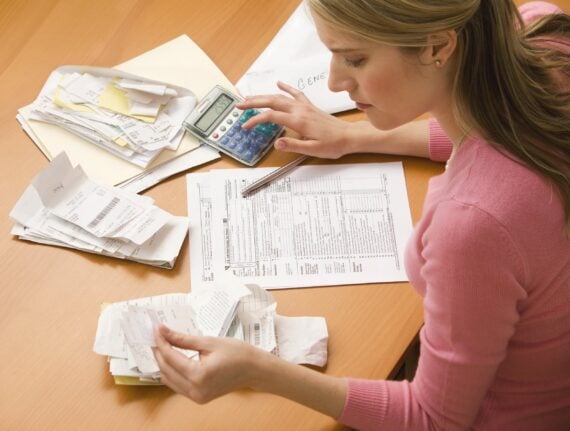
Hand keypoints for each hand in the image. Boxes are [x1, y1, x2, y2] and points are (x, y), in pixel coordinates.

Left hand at [153, 325, 267, 403]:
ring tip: (162, 344)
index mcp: (199, 375)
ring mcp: (196, 396)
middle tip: (157, 335)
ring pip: (168, 379)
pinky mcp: (198, 397)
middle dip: (159, 352)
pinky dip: (172, 371)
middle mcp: (195, 390)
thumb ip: (183, 339)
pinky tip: (172, 358)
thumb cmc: (238, 353)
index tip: (156, 329)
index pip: (170, 358)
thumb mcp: (209, 342)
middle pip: (166, 370)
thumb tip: (164, 332)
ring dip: (163, 362)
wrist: (254, 369)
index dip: (161, 342)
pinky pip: (177, 385)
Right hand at [237, 81, 353, 158]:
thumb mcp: (313, 150)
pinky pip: (295, 94)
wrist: (349, 136)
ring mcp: (305, 106)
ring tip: (250, 98)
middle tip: (239, 106)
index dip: (256, 120)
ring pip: (280, 97)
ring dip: (264, 96)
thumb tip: (277, 143)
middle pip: (272, 102)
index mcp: (299, 121)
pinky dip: (286, 88)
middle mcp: (300, 110)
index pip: (271, 117)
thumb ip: (294, 145)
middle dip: (254, 102)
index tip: (246, 126)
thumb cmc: (333, 145)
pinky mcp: (310, 106)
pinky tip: (279, 84)